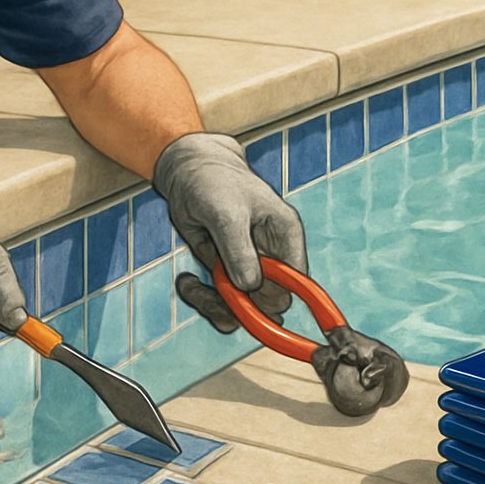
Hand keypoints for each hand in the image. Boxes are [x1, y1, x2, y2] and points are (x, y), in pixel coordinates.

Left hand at [152, 132, 307, 331]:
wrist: (187, 174)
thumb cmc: (215, 183)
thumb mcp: (226, 214)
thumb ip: (239, 250)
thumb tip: (250, 287)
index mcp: (286, 237)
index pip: (297, 284)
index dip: (275, 296)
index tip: (244, 294)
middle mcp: (272, 257)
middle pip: (270, 304)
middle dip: (242, 304)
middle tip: (212, 287)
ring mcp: (248, 267)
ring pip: (244, 310)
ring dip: (215, 305)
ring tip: (190, 286)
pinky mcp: (226, 273)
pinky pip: (221, 304)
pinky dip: (202, 300)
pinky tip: (187, 282)